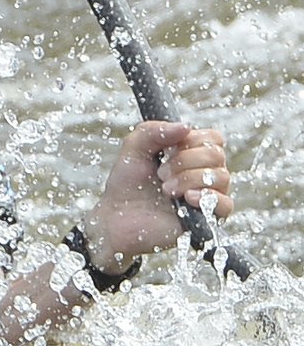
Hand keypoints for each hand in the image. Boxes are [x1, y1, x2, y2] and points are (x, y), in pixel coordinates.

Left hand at [81, 121, 233, 274]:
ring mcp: (209, 195)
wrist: (119, 218)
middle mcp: (206, 172)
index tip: (165, 152)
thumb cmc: (128, 183)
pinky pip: (226, 203)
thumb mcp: (134, 148)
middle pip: (216, 155)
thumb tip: (186, 127)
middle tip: (160, 174)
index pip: (213, 138)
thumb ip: (154, 130)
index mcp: (193, 153)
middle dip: (184, 161)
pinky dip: (207, 197)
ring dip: (188, 179)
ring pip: (221, 177)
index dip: (191, 141)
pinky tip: (186, 198)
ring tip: (166, 190)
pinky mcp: (209, 217)